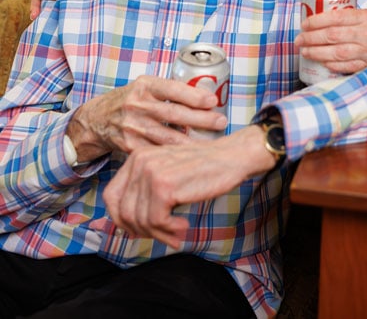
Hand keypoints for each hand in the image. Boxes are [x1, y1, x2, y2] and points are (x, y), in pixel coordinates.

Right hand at [66, 75, 227, 162]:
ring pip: (167, 136)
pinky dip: (174, 155)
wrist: (97, 120)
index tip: (213, 100)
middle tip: (221, 121)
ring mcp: (132, 127)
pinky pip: (157, 152)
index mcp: (145, 86)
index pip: (172, 89)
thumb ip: (169, 91)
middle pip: (174, 113)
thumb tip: (205, 96)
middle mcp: (137, 105)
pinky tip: (191, 156)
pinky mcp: (129, 146)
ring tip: (212, 142)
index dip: (193, 95)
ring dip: (192, 140)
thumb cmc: (130, 100)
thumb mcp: (145, 87)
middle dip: (200, 119)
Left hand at [103, 124, 276, 245]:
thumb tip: (126, 225)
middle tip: (163, 235)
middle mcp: (139, 162)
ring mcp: (150, 173)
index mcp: (136, 157)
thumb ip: (144, 190)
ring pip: (140, 220)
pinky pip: (156, 222)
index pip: (111, 197)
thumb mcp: (166, 173)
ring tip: (176, 233)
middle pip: (123, 212)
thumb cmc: (202, 168)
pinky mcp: (164, 186)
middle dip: (142, 231)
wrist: (230, 156)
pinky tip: (184, 226)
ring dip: (159, 234)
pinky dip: (169, 230)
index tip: (141, 230)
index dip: (122, 220)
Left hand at [296, 0, 366, 72]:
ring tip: (304, 52)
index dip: (316, 21)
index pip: (336, 18)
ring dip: (318, 53)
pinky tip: (323, 63)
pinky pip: (349, 67)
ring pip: (338, 54)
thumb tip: (325, 20)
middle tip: (298, 40)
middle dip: (311, 39)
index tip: (304, 23)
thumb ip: (352, 17)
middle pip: (333, 37)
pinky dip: (334, 66)